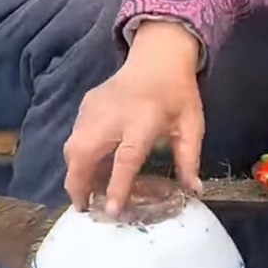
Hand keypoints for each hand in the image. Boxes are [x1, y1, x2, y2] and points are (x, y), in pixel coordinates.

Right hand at [63, 22, 203, 213]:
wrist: (158, 57)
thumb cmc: (177, 94)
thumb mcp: (190, 126)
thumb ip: (189, 160)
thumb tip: (194, 191)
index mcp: (142, 121)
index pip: (126, 159)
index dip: (116, 186)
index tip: (110, 210)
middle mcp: (112, 115)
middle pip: (83, 152)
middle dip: (78, 183)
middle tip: (84, 208)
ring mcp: (94, 109)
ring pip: (72, 146)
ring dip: (75, 172)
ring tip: (87, 193)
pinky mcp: (86, 105)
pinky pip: (75, 136)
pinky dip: (78, 157)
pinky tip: (91, 170)